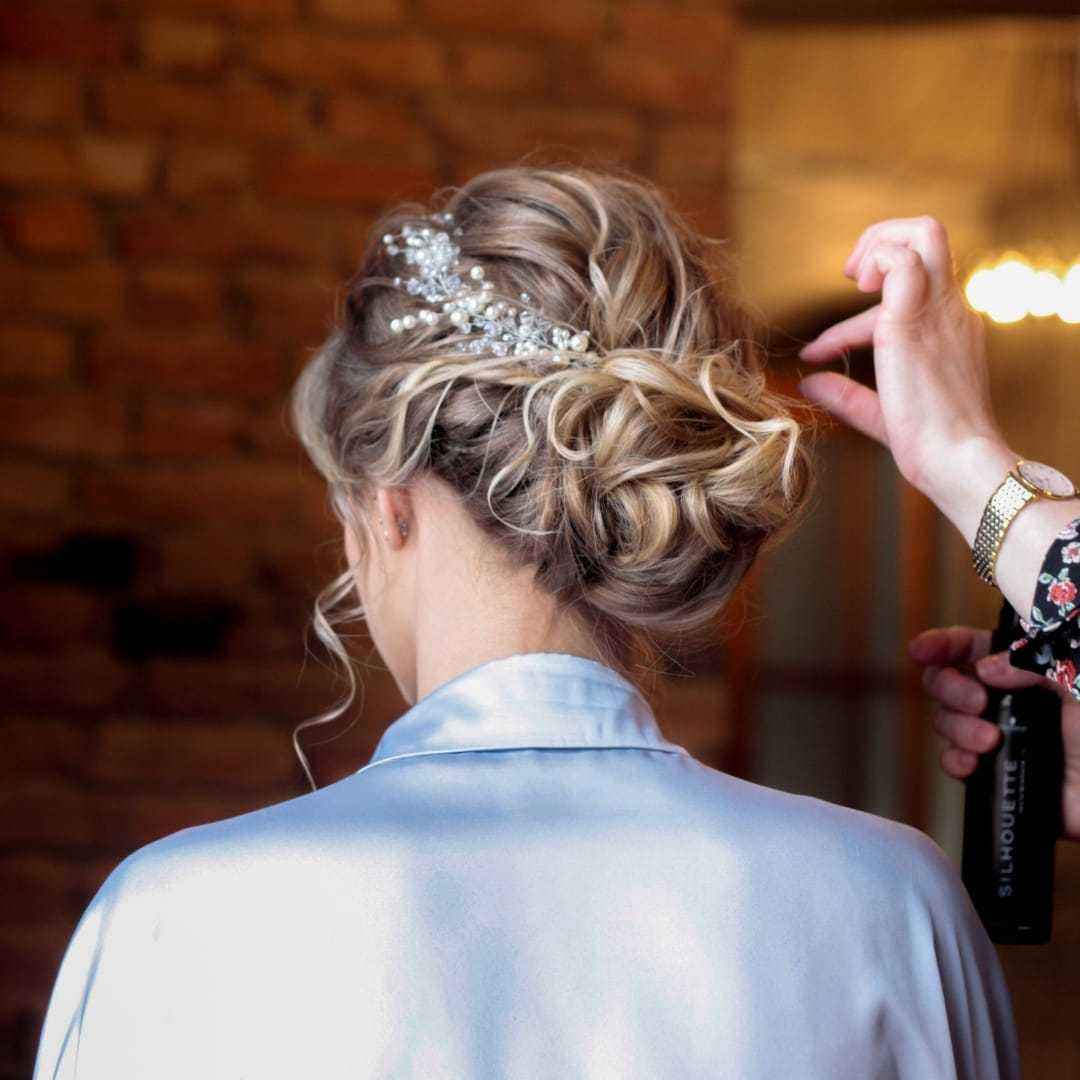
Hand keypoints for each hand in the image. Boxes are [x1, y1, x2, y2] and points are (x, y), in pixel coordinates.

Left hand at [796, 216, 1003, 498]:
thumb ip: (846, 396)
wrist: (958, 460)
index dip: (851, 320)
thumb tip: (809, 384)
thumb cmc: (930, 444)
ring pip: (925, 233)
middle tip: (850, 278)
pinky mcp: (916, 320)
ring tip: (852, 279)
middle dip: (882, 239)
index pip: (905, 297)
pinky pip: (903, 260)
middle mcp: (949, 310)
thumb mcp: (880, 413)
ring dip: (878, 244)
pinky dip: (875, 263)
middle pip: (931, 236)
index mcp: (949, 329)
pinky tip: (854, 293)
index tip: (818, 352)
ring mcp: (937, 310)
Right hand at [908, 624, 1079, 840]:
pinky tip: (974, 763)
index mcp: (1028, 670)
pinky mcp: (1000, 773)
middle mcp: (1009, 699)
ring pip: (946, 721)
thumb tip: (986, 670)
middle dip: (949, 688)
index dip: (944, 644)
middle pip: (948, 681)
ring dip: (957, 728)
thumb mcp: (1079, 679)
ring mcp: (1002, 736)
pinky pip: (956, 762)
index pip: (974, 646)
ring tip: (989, 741)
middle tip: (977, 703)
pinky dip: (955, 761)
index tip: (923, 650)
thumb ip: (1034, 663)